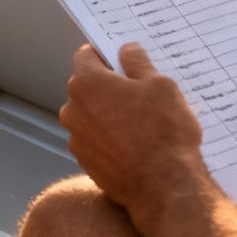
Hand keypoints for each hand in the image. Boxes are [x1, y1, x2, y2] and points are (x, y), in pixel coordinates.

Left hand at [60, 43, 211, 212]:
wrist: (163, 186)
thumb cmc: (163, 131)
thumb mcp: (160, 85)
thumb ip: (138, 62)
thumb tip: (127, 50)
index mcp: (87, 83)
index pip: (86, 55)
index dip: (105, 53)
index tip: (122, 59)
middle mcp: (73, 109)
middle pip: (88, 87)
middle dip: (110, 86)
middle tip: (140, 92)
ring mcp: (76, 138)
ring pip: (92, 115)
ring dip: (109, 114)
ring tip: (142, 122)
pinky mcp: (85, 162)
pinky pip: (96, 140)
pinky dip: (110, 138)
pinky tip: (136, 145)